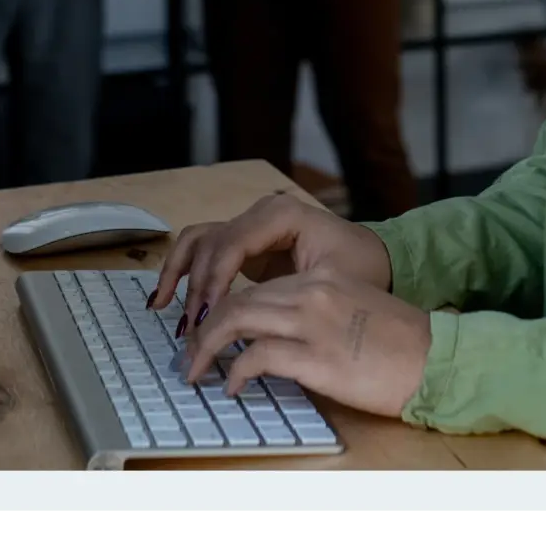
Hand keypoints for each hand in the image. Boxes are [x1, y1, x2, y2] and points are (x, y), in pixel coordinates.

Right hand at [148, 189, 391, 323]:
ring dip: (180, 275)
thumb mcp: (333, 282)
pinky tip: (166, 298)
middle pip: (212, 245)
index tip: (206, 320)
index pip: (232, 243)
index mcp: (282, 214)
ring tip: (166, 311)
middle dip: (198, 289)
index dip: (214, 282)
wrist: (380, 260)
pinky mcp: (245, 244)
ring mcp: (251, 226)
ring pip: (199, 241)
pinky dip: (183, 271)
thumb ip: (289, 297)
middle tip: (192, 333)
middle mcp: (260, 213)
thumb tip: (247, 324)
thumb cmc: (363, 270)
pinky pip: (204, 250)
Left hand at [184, 270, 431, 419]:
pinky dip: (234, 371)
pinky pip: (256, 357)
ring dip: (206, 347)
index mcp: (321, 276)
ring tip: (196, 371)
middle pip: (237, 300)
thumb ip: (313, 312)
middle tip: (188, 355)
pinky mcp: (316, 356)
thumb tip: (270, 339)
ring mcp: (312, 321)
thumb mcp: (351, 311)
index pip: (256, 286)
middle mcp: (312, 290)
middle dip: (203, 328)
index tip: (208, 331)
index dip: (223, 309)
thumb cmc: (398, 343)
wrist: (434, 358)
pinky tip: (231, 386)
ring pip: (236, 319)